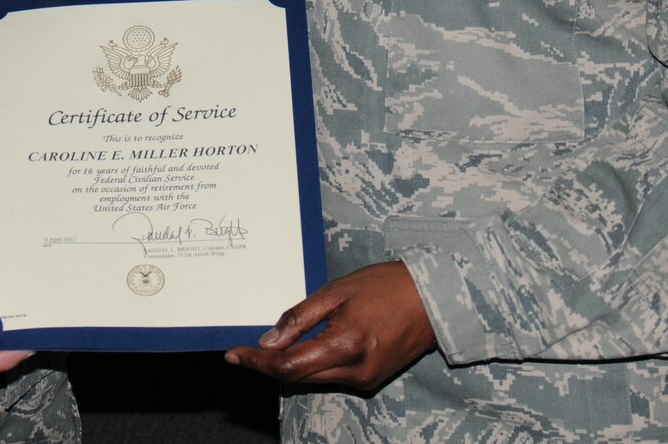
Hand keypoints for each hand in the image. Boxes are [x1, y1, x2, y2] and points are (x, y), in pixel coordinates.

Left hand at [223, 261, 435, 391]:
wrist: (433, 299)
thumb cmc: (386, 286)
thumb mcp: (336, 291)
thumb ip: (299, 319)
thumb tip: (268, 342)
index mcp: (345, 346)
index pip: (288, 366)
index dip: (257, 363)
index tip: (234, 355)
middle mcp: (355, 371)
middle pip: (297, 378)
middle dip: (269, 365)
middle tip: (246, 350)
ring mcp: (365, 380)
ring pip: (313, 379)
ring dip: (292, 364)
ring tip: (280, 342)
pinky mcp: (371, 381)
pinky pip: (330, 376)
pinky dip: (314, 364)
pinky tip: (310, 344)